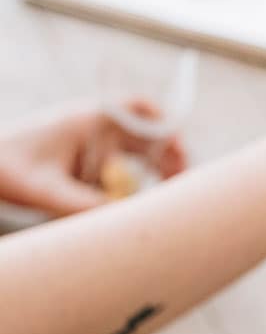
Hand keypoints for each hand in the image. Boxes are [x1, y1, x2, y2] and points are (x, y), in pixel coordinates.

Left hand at [0, 99, 186, 215]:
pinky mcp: (83, 160)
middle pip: (146, 135)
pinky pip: (118, 168)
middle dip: (168, 159)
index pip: (141, 109)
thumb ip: (88, 208)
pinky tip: (133, 204)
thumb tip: (128, 223)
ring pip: (135, 153)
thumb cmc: (10, 170)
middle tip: (180, 188)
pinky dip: (131, 184)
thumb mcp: (50, 193)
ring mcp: (88, 142)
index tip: (181, 156)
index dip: (167, 128)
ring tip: (164, 198)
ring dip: (153, 172)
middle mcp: (93, 126)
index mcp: (88, 120)